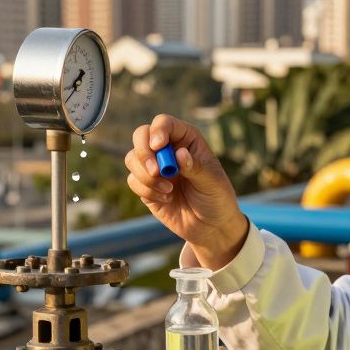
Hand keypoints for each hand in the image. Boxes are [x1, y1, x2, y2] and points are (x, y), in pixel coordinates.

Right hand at [124, 114, 247, 269]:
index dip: (158, 130)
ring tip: (168, 190)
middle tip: (156, 171)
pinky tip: (166, 199)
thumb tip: (179, 153)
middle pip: (141, 135)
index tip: (158, 145)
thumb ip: (195, 167)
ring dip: (145, 175)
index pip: (165, 123)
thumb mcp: (213, 182)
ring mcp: (154, 167)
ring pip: (132, 158)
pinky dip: (146, 190)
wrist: (210, 226)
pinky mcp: (145, 186)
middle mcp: (167, 149)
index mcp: (186, 139)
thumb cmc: (217, 198)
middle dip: (144, 152)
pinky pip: (132, 181)